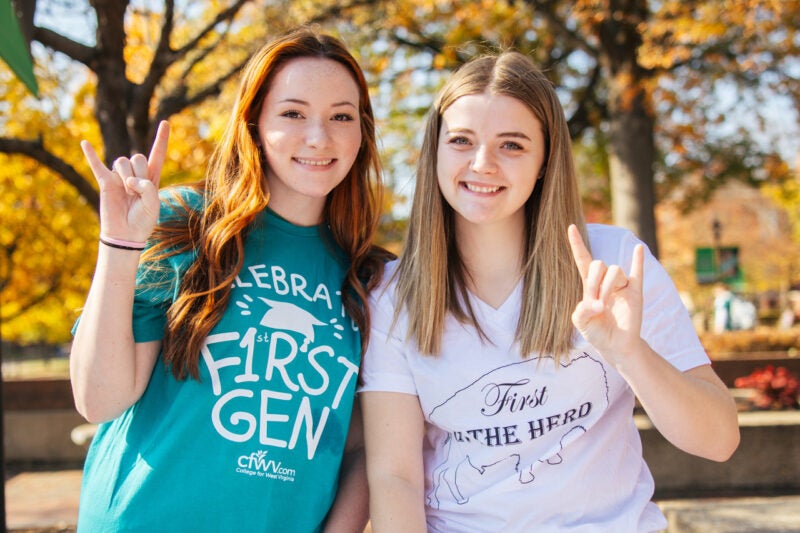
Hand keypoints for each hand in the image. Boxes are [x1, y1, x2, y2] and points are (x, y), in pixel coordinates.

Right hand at [81, 121, 169, 241]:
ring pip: (122, 161)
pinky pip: (96, 165)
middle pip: (138, 157)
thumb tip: (129, 178)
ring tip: (128, 193)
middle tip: (137, 191)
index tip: (165, 122)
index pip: (157, 154)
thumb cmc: (142, 220)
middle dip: (140, 173)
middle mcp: (135, 173)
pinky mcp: (105, 182)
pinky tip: (84, 143)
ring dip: (127, 176)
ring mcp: (119, 176)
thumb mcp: (153, 205)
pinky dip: (90, 154)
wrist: (126, 234)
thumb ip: (147, 187)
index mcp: (151, 177)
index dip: (161, 139)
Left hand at [567, 224, 644, 366]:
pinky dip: (638, 260)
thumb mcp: (580, 322)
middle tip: (594, 301)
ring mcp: (621, 285)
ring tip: (606, 304)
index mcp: (589, 285)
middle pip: (599, 264)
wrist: (615, 345)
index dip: (577, 244)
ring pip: (614, 271)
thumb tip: (598, 305)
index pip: (583, 259)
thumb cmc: (596, 331)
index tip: (571, 227)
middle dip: (594, 281)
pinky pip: (637, 272)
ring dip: (607, 287)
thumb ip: (582, 311)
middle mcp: (605, 281)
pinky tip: (638, 248)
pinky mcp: (635, 292)